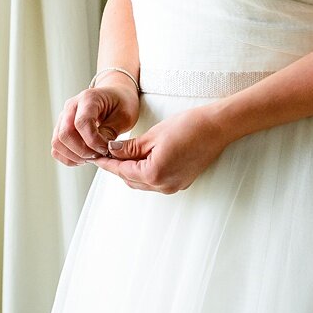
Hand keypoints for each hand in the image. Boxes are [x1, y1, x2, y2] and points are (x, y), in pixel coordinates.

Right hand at [51, 81, 140, 165]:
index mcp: (88, 98)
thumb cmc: (121, 103)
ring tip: (91, 157)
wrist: (116, 95)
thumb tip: (98, 148)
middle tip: (98, 154)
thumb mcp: (124, 115)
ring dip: (74, 156)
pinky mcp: (61, 128)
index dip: (93, 141)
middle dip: (82, 151)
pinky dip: (68, 157)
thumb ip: (110, 131)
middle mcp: (72, 106)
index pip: (82, 123)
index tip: (105, 149)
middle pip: (65, 134)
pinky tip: (83, 158)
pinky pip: (56, 147)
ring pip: (57, 142)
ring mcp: (64, 117)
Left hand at [94, 106, 230, 193]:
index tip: (95, 157)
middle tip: (105, 154)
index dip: (106, 163)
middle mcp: (163, 185)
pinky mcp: (181, 182)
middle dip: (117, 168)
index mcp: (154, 173)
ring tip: (121, 155)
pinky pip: (155, 181)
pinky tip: (141, 159)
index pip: (121, 171)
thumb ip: (130, 147)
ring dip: (130, 171)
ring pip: (142, 182)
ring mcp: (173, 186)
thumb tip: (112, 152)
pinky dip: (144, 172)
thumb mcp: (153, 135)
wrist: (217, 127)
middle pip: (130, 180)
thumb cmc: (188, 126)